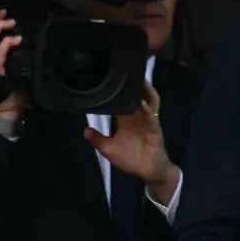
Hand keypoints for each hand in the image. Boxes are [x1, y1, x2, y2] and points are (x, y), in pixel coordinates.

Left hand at [84, 80, 178, 201]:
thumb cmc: (130, 159)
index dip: (117, 90)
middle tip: (128, 69)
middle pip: (137, 96)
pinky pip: (153, 116)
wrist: (148, 171)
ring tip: (140, 79)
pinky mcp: (155, 128)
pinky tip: (143, 103)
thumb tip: (84, 130)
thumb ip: (98, 139)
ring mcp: (148, 122)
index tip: (110, 78)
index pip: (122, 101)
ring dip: (145, 91)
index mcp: (126, 120)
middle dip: (134, 84)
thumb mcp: (109, 149)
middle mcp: (137, 117)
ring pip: (148, 101)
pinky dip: (148, 109)